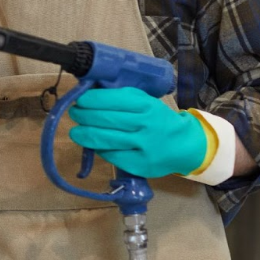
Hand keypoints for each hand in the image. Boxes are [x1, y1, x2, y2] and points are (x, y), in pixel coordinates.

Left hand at [68, 87, 207, 177]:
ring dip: (85, 135)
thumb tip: (89, 96)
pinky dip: (99, 149)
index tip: (80, 100)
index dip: (91, 100)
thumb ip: (122, 99)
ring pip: (106, 139)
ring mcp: (144, 146)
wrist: (185, 145)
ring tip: (76, 132)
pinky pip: (112, 155)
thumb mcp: (146, 103)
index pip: (112, 100)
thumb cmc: (157, 119)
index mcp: (146, 105)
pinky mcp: (141, 164)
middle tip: (74, 114)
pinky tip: (93, 145)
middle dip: (84, 116)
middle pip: (106, 120)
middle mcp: (145, 124)